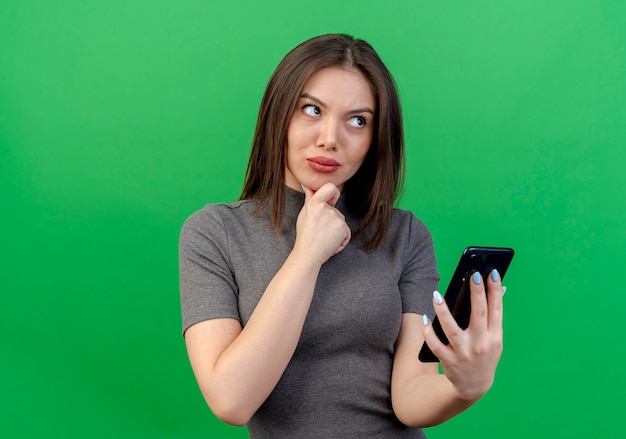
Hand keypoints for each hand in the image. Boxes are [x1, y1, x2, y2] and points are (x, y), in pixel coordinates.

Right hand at [294, 183, 350, 265]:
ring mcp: (335, 217)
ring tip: (324, 238)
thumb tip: (310, 188)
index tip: (332, 201)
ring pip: (340, 222)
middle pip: (336, 210)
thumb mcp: (304, 215)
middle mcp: (325, 208)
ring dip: (336, 231)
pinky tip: (331, 244)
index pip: (330, 187)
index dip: (334, 193)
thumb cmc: (305, 236)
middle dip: (331, 221)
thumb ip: (310, 199)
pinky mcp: (343, 228)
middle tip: (320, 231)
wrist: (308, 255)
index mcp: (314, 203)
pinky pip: (346, 232)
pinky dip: (341, 240)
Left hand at [422, 270, 504, 401]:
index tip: (492, 273)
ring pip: (452, 329)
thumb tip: (491, 289)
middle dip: (477, 294)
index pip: (496, 310)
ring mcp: (465, 353)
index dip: (495, 291)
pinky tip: (425, 318)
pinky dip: (429, 332)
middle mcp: (481, 344)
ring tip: (436, 295)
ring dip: (443, 311)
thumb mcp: (494, 340)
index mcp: (495, 337)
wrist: (474, 387)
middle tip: (472, 274)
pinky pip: (436, 345)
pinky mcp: (449, 361)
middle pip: (478, 315)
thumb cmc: (483, 354)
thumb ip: (491, 319)